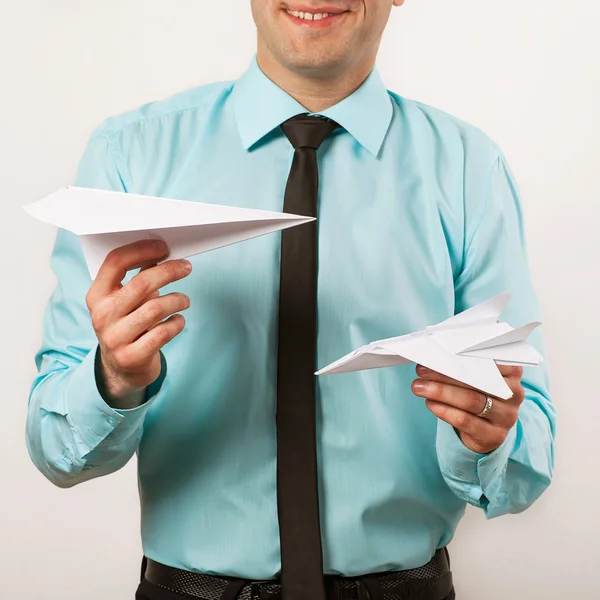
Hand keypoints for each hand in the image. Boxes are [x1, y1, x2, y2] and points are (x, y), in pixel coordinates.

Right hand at [85, 239, 192, 402]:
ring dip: (177, 299)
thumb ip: (138, 277)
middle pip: (141, 283)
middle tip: (186, 267)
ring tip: (185, 300)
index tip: (164, 247)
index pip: (115, 262)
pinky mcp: (132, 356)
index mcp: (97, 295)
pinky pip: (163, 332)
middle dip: (169, 271)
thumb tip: (161, 251)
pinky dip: (177, 323)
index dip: (142, 250)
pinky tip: (179, 320)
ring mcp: (115, 338)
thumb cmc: (128, 326)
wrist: (121, 370)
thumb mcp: (125, 301)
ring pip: (156, 308)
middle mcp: (102, 315)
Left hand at [411, 364, 524, 453]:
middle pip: (477, 379)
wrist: (485, 431)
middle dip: (444, 374)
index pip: (490, 359)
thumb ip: (464, 365)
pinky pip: (465, 421)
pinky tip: (429, 403)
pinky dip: (443, 410)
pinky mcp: (494, 435)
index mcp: (512, 372)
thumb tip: (433, 354)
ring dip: (440, 392)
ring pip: (471, 400)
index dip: (462, 356)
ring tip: (418, 387)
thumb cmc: (477, 394)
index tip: (438, 353)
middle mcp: (514, 393)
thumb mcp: (476, 378)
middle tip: (421, 370)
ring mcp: (506, 416)